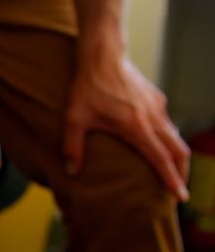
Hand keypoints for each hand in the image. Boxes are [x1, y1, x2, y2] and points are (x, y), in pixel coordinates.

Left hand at [64, 53, 189, 199]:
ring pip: (175, 137)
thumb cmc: (87, 87)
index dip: (172, 179)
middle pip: (178, 151)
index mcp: (136, 126)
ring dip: (175, 155)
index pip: (161, 159)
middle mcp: (153, 118)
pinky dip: (168, 139)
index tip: (181, 196)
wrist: (102, 55)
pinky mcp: (157, 99)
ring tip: (169, 170)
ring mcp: (158, 107)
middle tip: (178, 189)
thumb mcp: (74, 118)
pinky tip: (156, 144)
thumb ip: (72, 146)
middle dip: (181, 172)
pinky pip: (167, 123)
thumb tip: (71, 172)